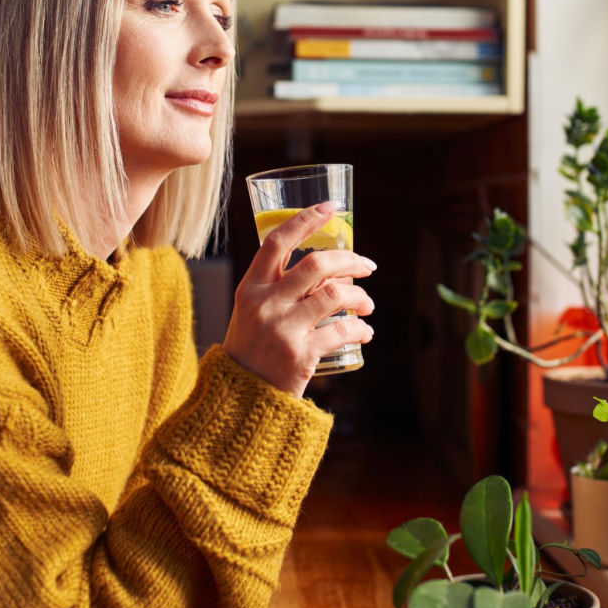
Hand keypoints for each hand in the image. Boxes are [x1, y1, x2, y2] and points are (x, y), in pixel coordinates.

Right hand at [223, 202, 375, 397]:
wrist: (239, 399)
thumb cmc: (252, 350)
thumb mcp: (252, 312)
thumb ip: (280, 289)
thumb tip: (329, 268)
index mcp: (251, 287)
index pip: (277, 241)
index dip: (306, 219)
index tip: (331, 207)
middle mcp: (265, 304)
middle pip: (316, 265)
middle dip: (350, 260)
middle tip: (368, 265)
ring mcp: (283, 329)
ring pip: (335, 295)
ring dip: (360, 296)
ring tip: (367, 304)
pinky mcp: (301, 355)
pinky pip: (342, 331)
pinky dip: (360, 328)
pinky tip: (365, 332)